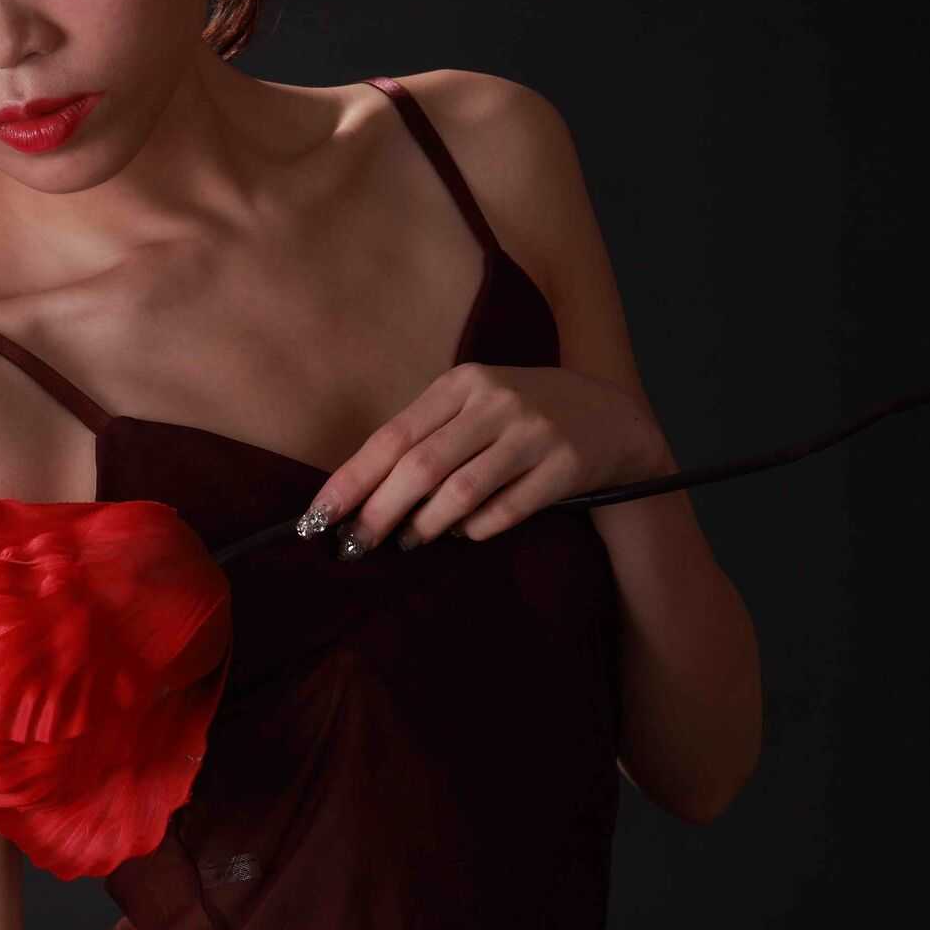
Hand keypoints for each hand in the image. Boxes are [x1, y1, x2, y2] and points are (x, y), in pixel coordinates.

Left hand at [300, 362, 672, 556]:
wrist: (611, 418)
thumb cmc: (522, 417)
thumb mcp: (475, 407)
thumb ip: (427, 437)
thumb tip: (362, 496)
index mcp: (463, 383)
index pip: (393, 436)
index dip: (352, 480)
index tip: (317, 518)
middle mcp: (497, 401)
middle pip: (421, 466)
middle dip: (378, 512)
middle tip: (353, 546)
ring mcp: (534, 432)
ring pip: (461, 492)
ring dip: (424, 526)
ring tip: (406, 544)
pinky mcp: (565, 465)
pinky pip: (505, 511)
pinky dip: (475, 529)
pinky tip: (462, 533)